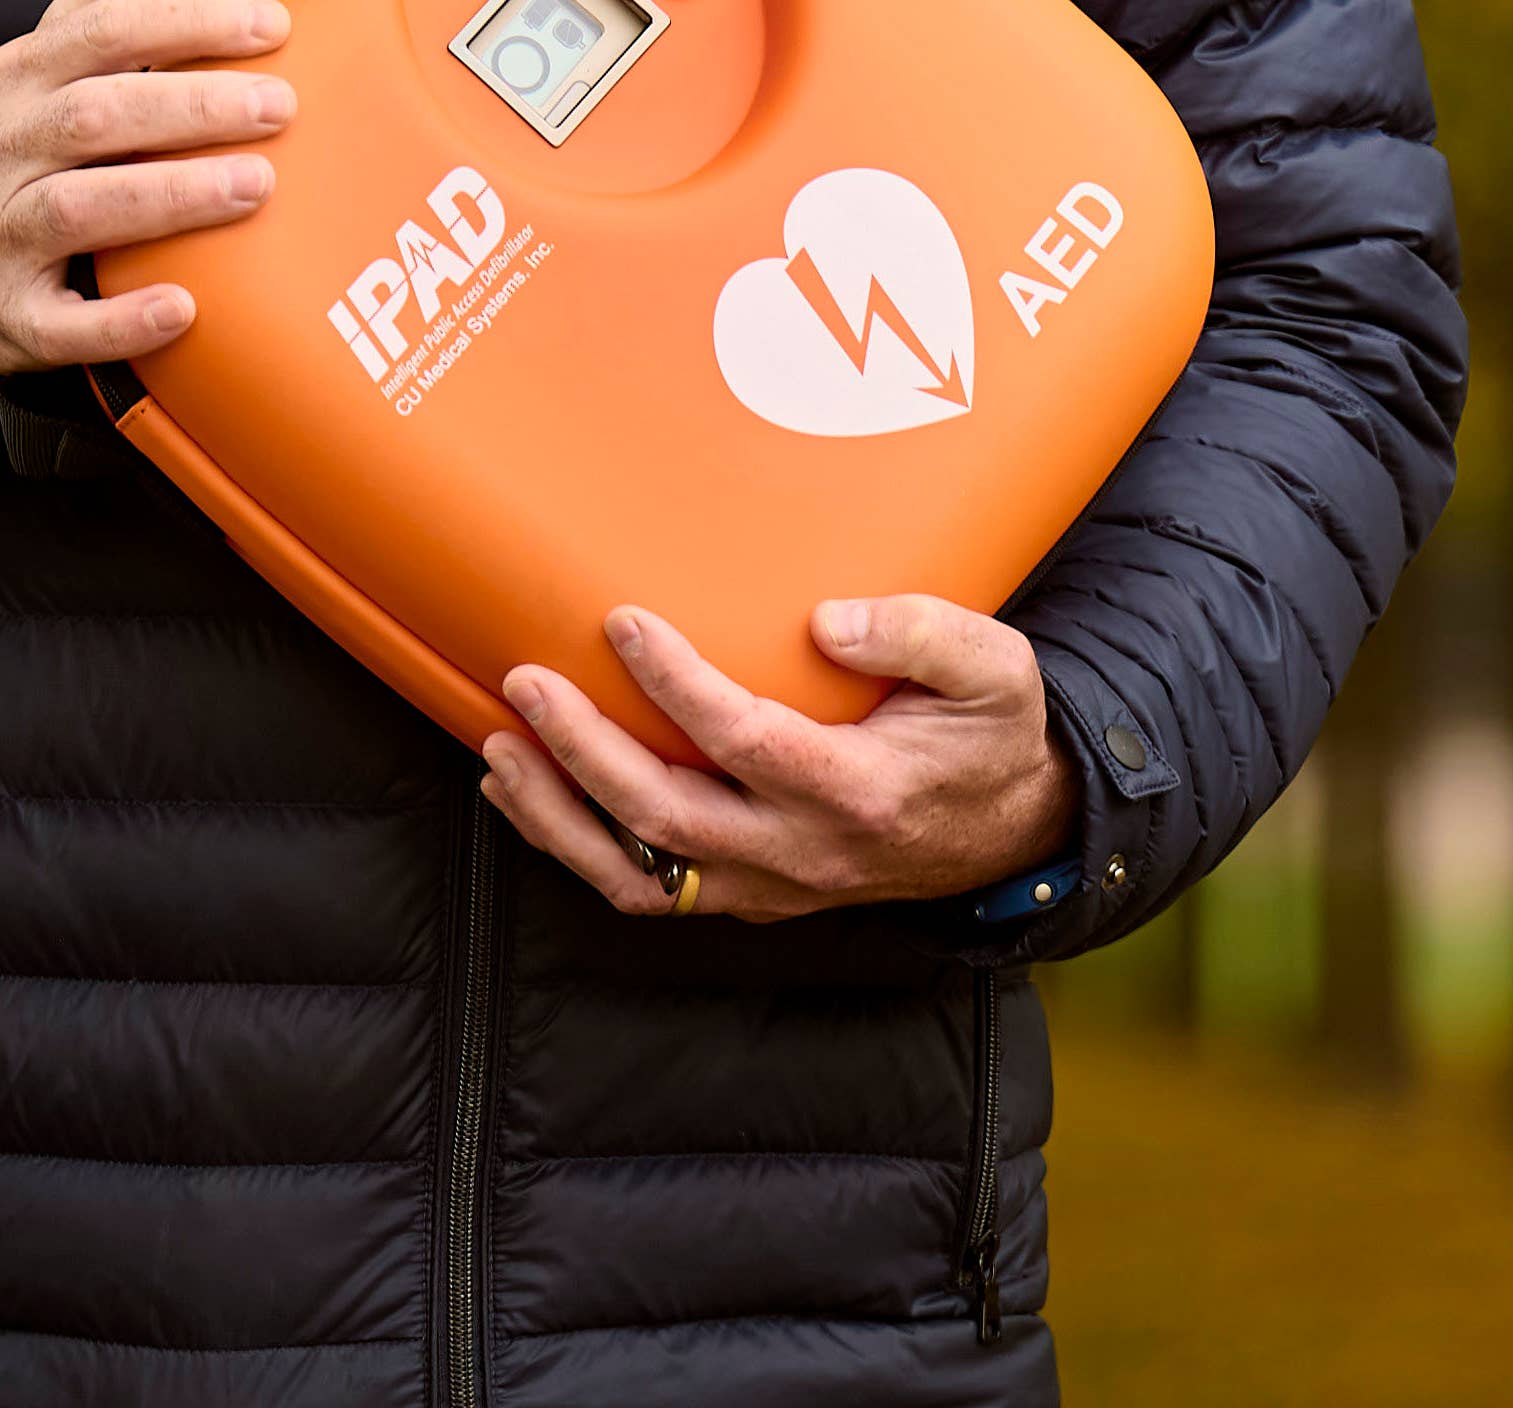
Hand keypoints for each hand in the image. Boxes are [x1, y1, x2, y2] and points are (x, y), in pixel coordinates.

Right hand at [0, 0, 289, 430]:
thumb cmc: (31, 148)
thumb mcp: (58, 58)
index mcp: (22, 73)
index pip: (102, 26)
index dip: (188, 19)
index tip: (272, 22)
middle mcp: (2, 146)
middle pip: (94, 114)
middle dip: (193, 105)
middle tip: (280, 107)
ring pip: (78, 208)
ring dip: (172, 194)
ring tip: (256, 186)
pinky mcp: (10, 316)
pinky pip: (63, 324)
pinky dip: (123, 317)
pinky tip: (184, 305)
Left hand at [483, 597, 1075, 924]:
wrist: (1012, 832)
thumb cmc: (990, 734)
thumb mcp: (993, 668)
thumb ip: (920, 633)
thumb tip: (827, 618)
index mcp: (859, 792)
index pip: (748, 741)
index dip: (677, 685)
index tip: (622, 622)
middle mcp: (803, 853)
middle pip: (668, 816)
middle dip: (583, 750)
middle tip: (525, 683)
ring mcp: (769, 885)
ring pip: (639, 872)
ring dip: (558, 817)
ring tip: (500, 749)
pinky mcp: (746, 894)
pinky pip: (644, 887)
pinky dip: (575, 847)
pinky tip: (525, 793)